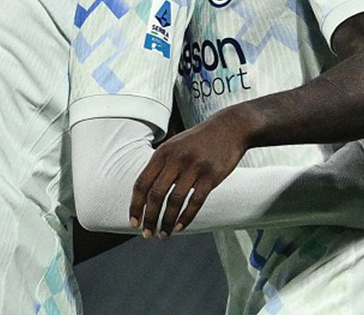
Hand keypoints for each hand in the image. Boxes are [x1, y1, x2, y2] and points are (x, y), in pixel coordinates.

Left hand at [129, 111, 248, 237]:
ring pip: (174, 201)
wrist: (229, 127)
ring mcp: (194, 167)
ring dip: (167, 222)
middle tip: (147, 234)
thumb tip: (145, 192)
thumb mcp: (174, 145)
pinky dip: (186, 217)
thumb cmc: (198, 140)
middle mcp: (175, 160)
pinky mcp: (211, 176)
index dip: (135, 205)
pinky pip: (195, 201)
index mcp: (162, 153)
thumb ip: (160, 165)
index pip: (142, 183)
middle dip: (149, 218)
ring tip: (163, 235)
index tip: (133, 222)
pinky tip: (180, 227)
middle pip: (156, 194)